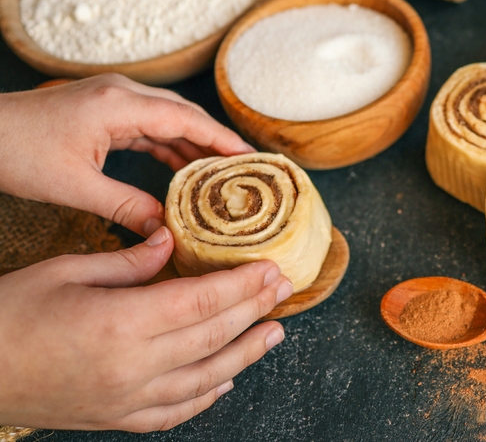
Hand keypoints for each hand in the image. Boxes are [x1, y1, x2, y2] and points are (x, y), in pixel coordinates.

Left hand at [0, 74, 253, 236]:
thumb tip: (164, 230)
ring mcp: (111, 98)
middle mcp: (121, 94)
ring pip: (167, 119)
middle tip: (245, 168)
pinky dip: (167, 144)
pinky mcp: (102, 109)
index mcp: (119, 105)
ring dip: (192, 144)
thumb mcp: (74, 187)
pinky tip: (181, 168)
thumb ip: (125, 207)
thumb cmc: (16, 152)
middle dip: (215, 141)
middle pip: (184, 114)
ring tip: (220, 173)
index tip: (251, 158)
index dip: (222, 140)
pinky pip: (147, 125)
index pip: (187, 119)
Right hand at [0, 228, 292, 430]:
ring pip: (205, 378)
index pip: (202, 301)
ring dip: (245, 354)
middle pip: (212, 336)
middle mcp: (131, 367)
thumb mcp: (64, 271)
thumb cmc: (8, 316)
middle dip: (254, 310)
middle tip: (283, 288)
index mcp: (120, 323)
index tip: (271, 268)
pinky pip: (173, 413)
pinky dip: (206, 395)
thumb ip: (127, 260)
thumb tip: (171, 240)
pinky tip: (225, 378)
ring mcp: (124, 399)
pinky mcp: (114, 419)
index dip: (243, 284)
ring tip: (273, 332)